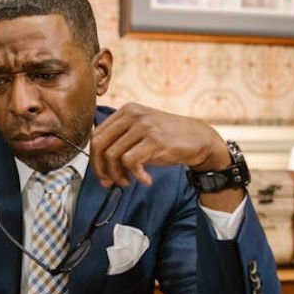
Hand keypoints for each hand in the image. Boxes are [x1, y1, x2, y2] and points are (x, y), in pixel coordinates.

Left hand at [90, 103, 230, 187]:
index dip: (94, 159)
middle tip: (110, 183)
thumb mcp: (139, 135)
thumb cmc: (167, 141)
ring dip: (118, 175)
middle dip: (101, 169)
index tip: (102, 176)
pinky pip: (131, 161)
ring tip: (129, 182)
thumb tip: (99, 168)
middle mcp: (133, 114)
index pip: (96, 135)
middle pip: (100, 144)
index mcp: (126, 111)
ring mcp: (144, 125)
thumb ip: (119, 143)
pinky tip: (146, 180)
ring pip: (113, 155)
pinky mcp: (155, 139)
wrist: (199, 139)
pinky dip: (136, 175)